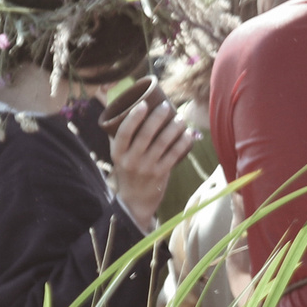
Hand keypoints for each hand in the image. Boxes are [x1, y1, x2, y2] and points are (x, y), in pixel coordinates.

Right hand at [111, 98, 198, 230]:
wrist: (135, 202)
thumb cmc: (128, 172)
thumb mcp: (119, 157)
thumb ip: (123, 138)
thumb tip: (131, 108)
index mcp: (118, 154)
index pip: (124, 133)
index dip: (133, 118)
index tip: (143, 104)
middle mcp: (131, 161)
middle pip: (145, 135)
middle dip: (157, 117)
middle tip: (167, 105)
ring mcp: (146, 168)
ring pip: (162, 143)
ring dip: (173, 128)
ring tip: (180, 118)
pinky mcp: (160, 174)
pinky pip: (173, 155)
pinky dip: (182, 143)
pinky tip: (188, 134)